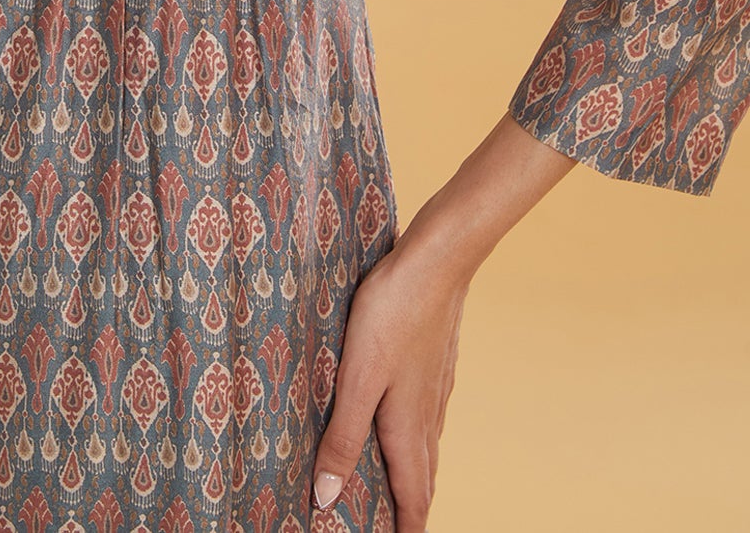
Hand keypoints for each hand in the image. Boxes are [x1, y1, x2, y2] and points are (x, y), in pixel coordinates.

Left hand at [310, 234, 468, 530]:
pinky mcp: (435, 362)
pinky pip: (427, 416)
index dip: (406, 529)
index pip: (412, 498)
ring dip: (414, 475)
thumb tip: (328, 498)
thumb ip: (343, 436)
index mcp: (407, 428)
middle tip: (398, 528)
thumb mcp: (357, 378)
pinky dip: (416, 439)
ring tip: (400, 488)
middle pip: (422, 478)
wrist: (438, 261)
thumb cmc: (393, 314)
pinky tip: (407, 421)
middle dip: (411, 509)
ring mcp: (435, 387)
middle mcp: (427, 414)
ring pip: (426, 446)